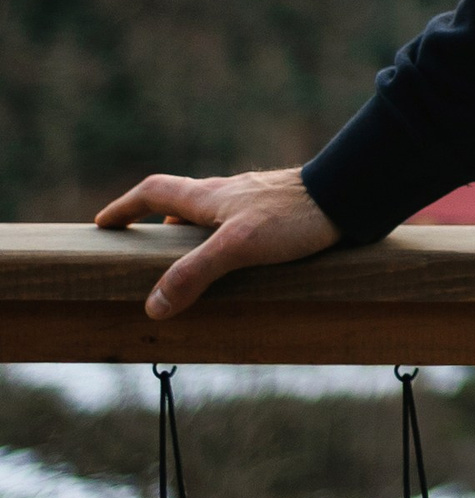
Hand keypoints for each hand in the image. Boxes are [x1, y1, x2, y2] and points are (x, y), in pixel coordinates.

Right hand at [95, 167, 341, 318]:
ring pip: (214, 216)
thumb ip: (194, 273)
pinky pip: (242, 225)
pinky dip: (228, 242)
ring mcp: (256, 200)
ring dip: (196, 236)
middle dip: (159, 224)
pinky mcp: (281, 212)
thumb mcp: (236, 247)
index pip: (153, 191)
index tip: (103, 224)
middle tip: (148, 252)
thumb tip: (154, 306)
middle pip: (182, 203)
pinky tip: (243, 264)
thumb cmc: (293, 216)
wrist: (349, 194)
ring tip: (194, 269)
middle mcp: (229, 193)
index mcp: (209, 196)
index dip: (125, 207)